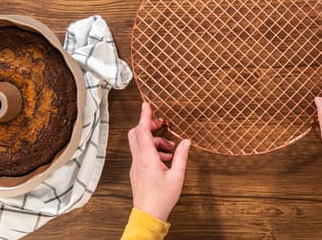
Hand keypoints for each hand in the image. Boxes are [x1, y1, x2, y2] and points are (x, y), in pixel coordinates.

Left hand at [127, 103, 190, 220]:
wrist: (149, 215)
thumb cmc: (162, 198)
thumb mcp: (177, 176)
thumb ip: (181, 156)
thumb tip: (186, 142)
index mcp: (147, 159)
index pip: (143, 132)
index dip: (145, 117)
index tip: (146, 105)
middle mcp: (138, 160)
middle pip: (137, 134)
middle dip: (148, 125)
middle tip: (162, 124)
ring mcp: (136, 166)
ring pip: (140, 144)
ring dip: (154, 141)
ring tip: (170, 148)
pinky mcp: (137, 171)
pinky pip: (142, 154)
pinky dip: (152, 150)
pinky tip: (165, 159)